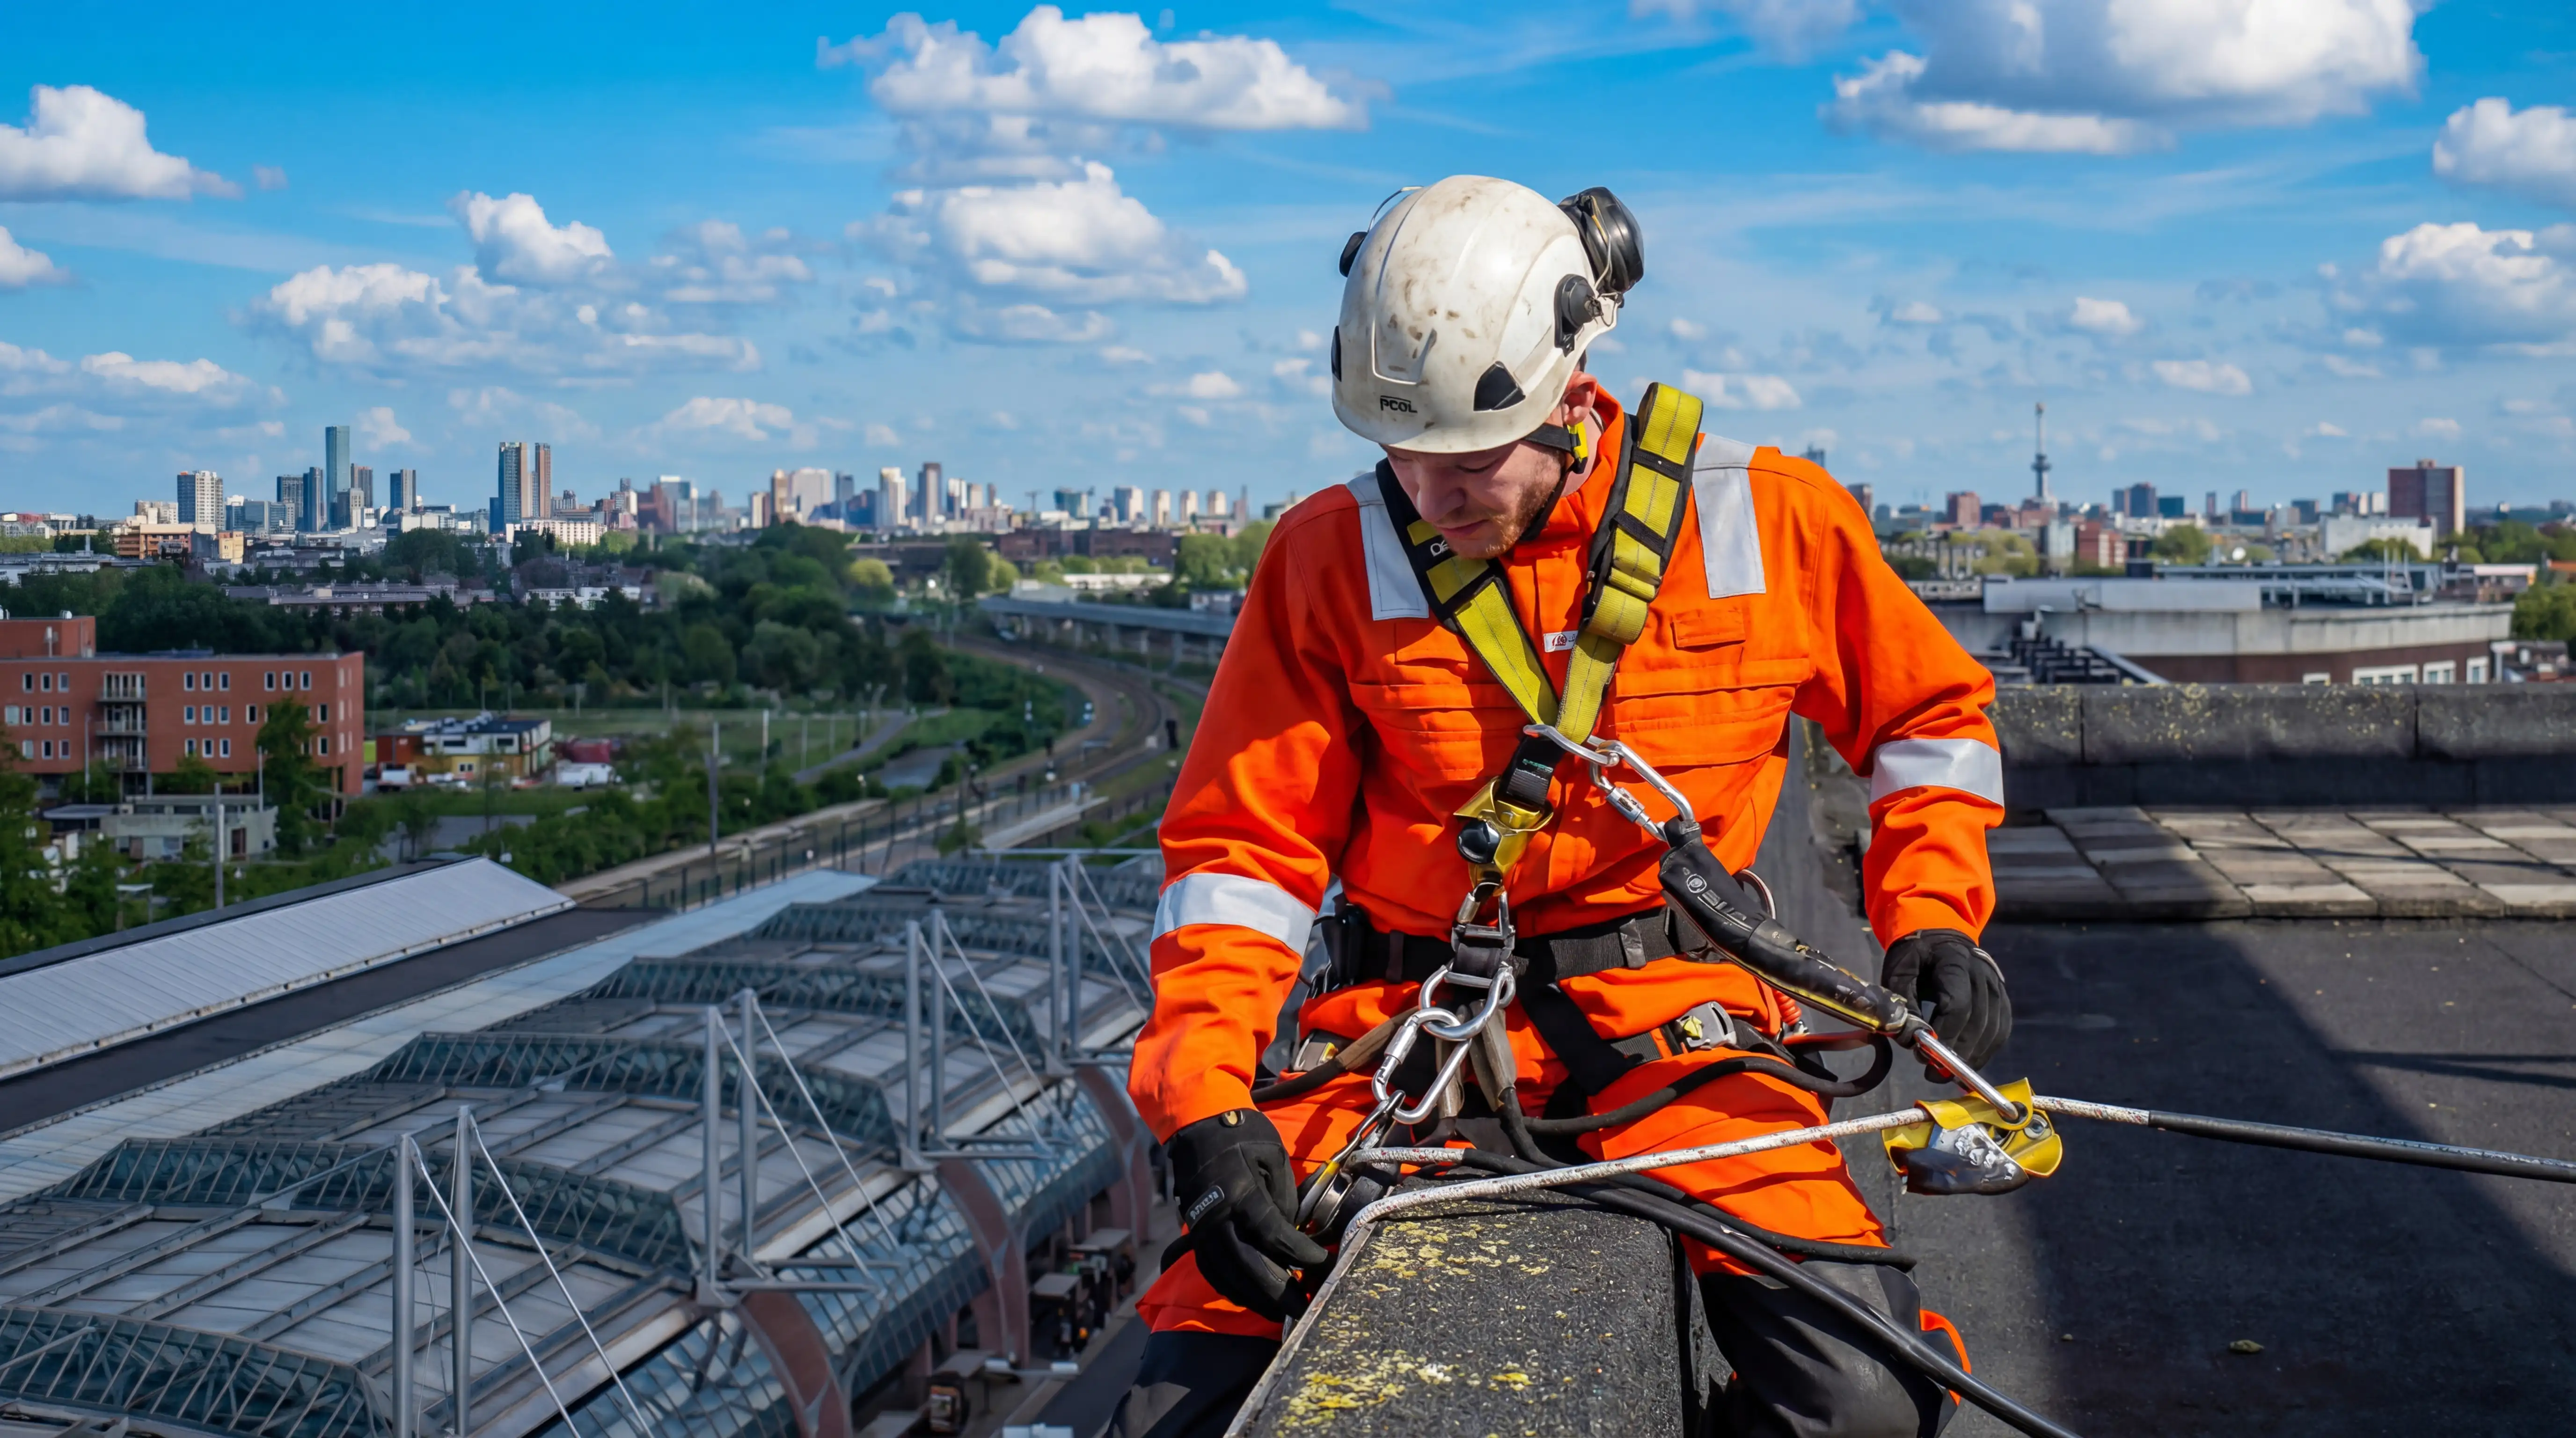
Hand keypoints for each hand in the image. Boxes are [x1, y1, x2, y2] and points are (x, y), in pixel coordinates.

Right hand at [1165, 1109, 1330, 1320]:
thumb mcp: (1273, 1156)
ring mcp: (1203, 1231)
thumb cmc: (1242, 1137)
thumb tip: (1292, 1234)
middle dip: (1280, 1293)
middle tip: (1305, 1307)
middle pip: (1250, 1267)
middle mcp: (1218, 1219)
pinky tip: (1251, 1297)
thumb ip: (1284, 1198)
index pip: (1274, 1235)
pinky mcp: (1196, 1236)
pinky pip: (1212, 1272)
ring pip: (1229, 1277)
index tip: (1324, 1262)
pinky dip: (1232, 1289)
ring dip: (1257, 1299)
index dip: (1302, 1254)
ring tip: (1281, 1313)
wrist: (1197, 1127)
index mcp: (1241, 1195)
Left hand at [1881, 929, 2010, 1069]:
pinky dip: (1986, 1050)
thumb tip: (1910, 1040)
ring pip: (1994, 1029)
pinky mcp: (2002, 998)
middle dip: (1957, 1052)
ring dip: (1973, 1056)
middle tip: (1933, 1073)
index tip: (1926, 1055)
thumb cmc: (1916, 955)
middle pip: (1978, 1020)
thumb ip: (1903, 1003)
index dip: (1945, 1033)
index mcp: (1955, 960)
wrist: (1940, 934)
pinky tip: (1968, 1063)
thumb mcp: (1899, 971)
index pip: (1957, 1003)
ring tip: (1947, 1073)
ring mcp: (1997, 985)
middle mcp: (1983, 973)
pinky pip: (2001, 1029)